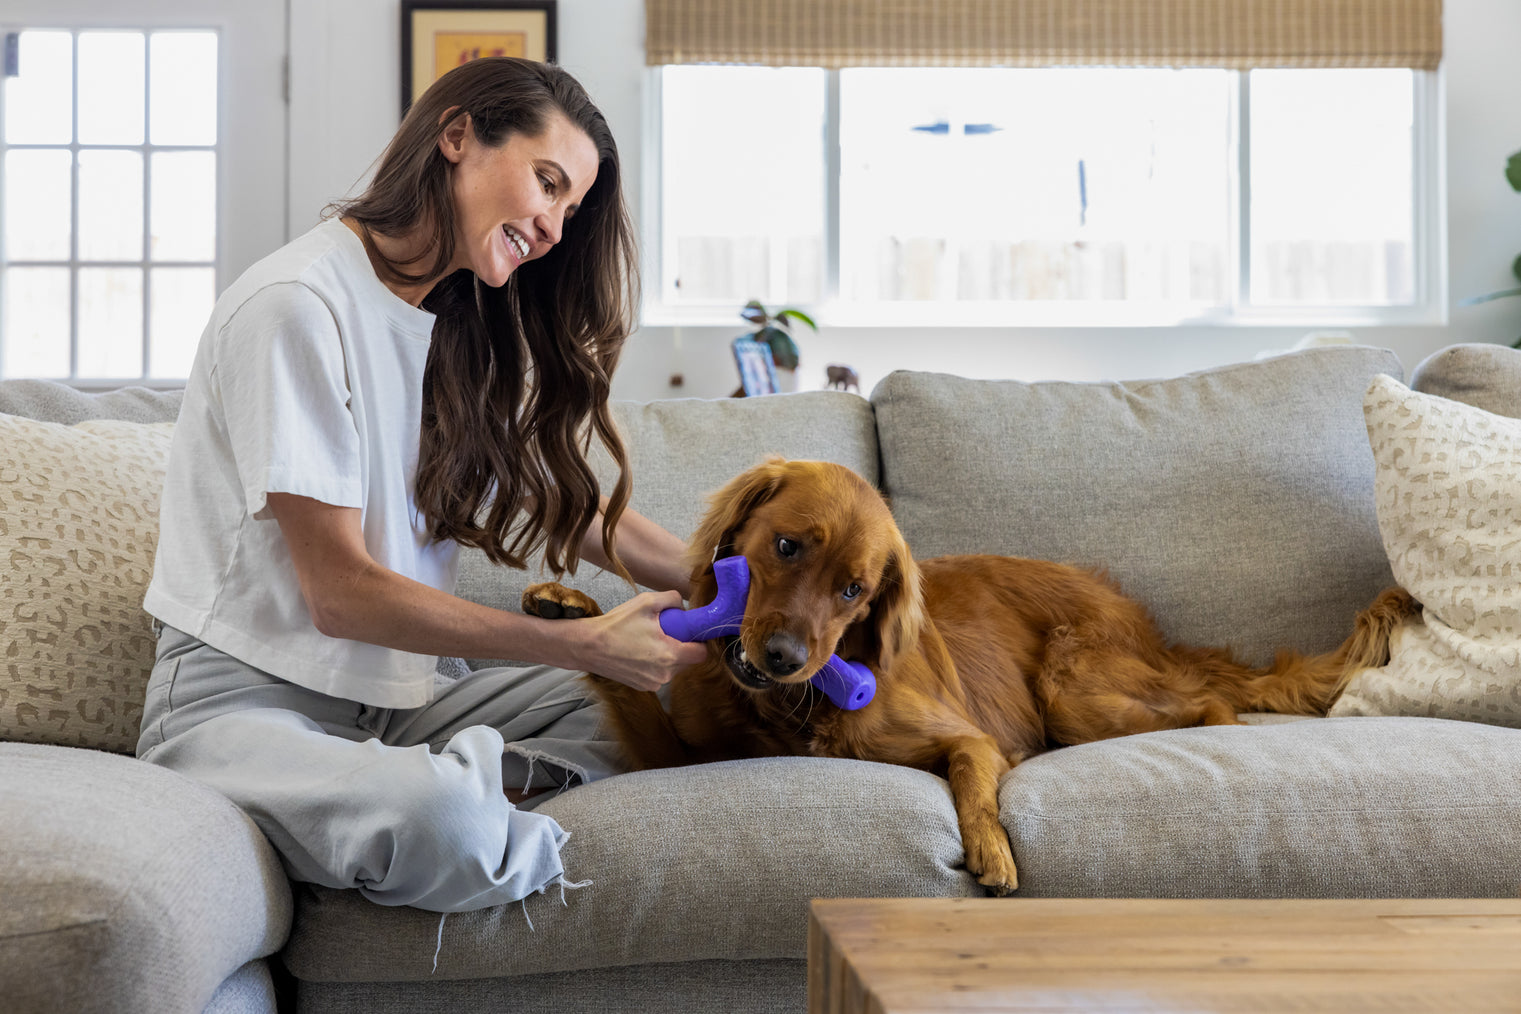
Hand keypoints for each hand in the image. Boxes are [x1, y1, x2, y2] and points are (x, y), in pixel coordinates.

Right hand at [579, 590, 707, 690]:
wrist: (588, 647)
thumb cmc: (616, 624)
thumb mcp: (646, 602)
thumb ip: (672, 599)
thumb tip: (683, 605)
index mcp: (670, 655)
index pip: (701, 654)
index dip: (698, 641)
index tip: (689, 632)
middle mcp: (664, 674)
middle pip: (688, 661)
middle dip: (682, 647)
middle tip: (665, 633)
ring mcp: (653, 683)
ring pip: (673, 668)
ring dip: (668, 656)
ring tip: (648, 641)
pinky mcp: (642, 687)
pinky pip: (658, 674)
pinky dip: (654, 664)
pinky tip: (639, 652)